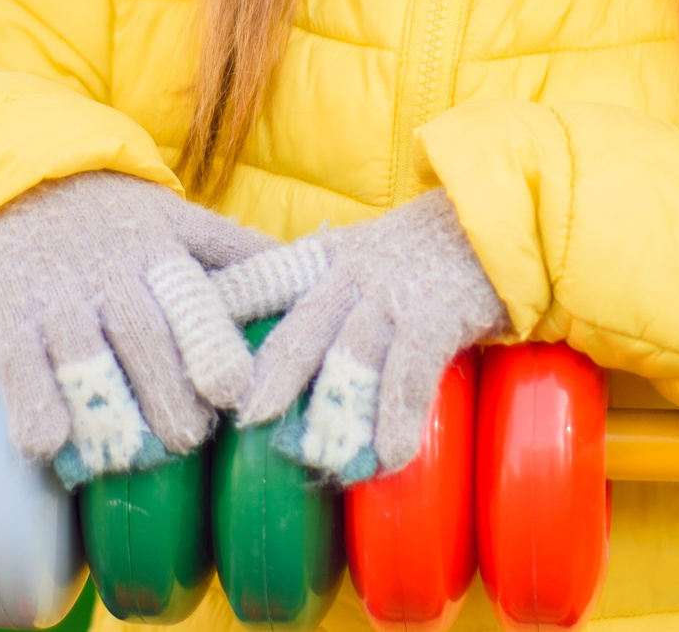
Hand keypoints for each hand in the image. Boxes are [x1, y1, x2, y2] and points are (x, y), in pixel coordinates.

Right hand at [0, 171, 272, 483]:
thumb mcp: (178, 220)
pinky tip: (49, 443)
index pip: (194, 302)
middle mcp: (111, 275)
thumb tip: (313, 274)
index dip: (213, 350)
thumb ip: (236, 252)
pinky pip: (19, 366)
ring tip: (125, 455)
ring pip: (85, 361)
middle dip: (168, 398)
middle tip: (185, 438)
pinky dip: (33, 407)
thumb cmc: (115, 214)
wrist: (24, 176)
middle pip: (145, 341)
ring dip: (107, 415)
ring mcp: (57, 297)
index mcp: (160, 253)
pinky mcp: (8, 314)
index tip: (231, 391)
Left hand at [213, 190, 508, 483]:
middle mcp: (352, 274)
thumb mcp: (361, 254)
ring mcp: (393, 294)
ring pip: (352, 354)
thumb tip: (266, 331)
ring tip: (317, 455)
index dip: (220, 308)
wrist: (500, 221)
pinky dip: (399, 418)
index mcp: (325, 259)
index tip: (178, 338)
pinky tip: (388, 457)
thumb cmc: (424, 250)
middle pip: (301, 325)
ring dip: (335, 409)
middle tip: (243, 419)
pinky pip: (410, 374)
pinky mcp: (435, 315)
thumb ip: (319, 287)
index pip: (260, 279)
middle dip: (271, 374)